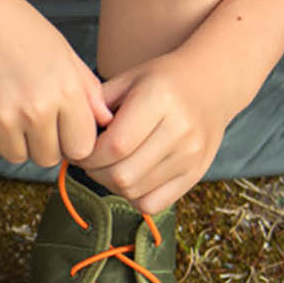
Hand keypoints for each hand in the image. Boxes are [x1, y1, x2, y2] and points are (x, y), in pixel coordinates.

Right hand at [0, 0, 110, 168]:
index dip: (73, 140)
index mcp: (64, 90)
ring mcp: (0, 119)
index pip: (81, 147)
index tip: (62, 129)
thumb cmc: (15, 26)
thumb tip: (104, 120)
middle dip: (44, 143)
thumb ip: (87, 89)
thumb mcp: (62, 51)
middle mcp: (35, 110)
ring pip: (17, 156)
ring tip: (7, 106)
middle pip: (48, 158)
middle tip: (30, 115)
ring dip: (15, 140)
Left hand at [83, 50, 249, 212]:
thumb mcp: (128, 78)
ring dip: (111, 184)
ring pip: (134, 191)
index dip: (88, 155)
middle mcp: (181, 129)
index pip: (114, 145)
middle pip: (123, 174)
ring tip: (107, 166)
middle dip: (95, 172)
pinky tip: (130, 176)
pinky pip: (154, 204)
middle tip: (89, 160)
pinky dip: (133, 196)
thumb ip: (96, 103)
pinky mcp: (196, 173)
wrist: (212, 84)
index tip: (79, 150)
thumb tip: (72, 135)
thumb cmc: (160, 81)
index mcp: (160, 99)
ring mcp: (192, 155)